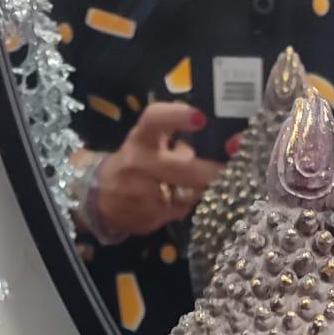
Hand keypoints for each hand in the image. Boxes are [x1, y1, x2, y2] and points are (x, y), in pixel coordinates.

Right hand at [95, 104, 221, 236]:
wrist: (102, 199)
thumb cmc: (134, 162)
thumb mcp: (148, 140)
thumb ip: (175, 134)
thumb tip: (208, 137)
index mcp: (141, 139)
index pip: (155, 121)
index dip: (177, 116)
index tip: (200, 118)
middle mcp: (139, 164)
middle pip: (182, 169)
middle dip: (209, 172)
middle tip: (231, 170)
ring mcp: (143, 195)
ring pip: (185, 194)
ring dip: (201, 190)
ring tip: (211, 185)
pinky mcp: (149, 218)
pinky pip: (179, 211)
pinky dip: (187, 205)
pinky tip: (183, 199)